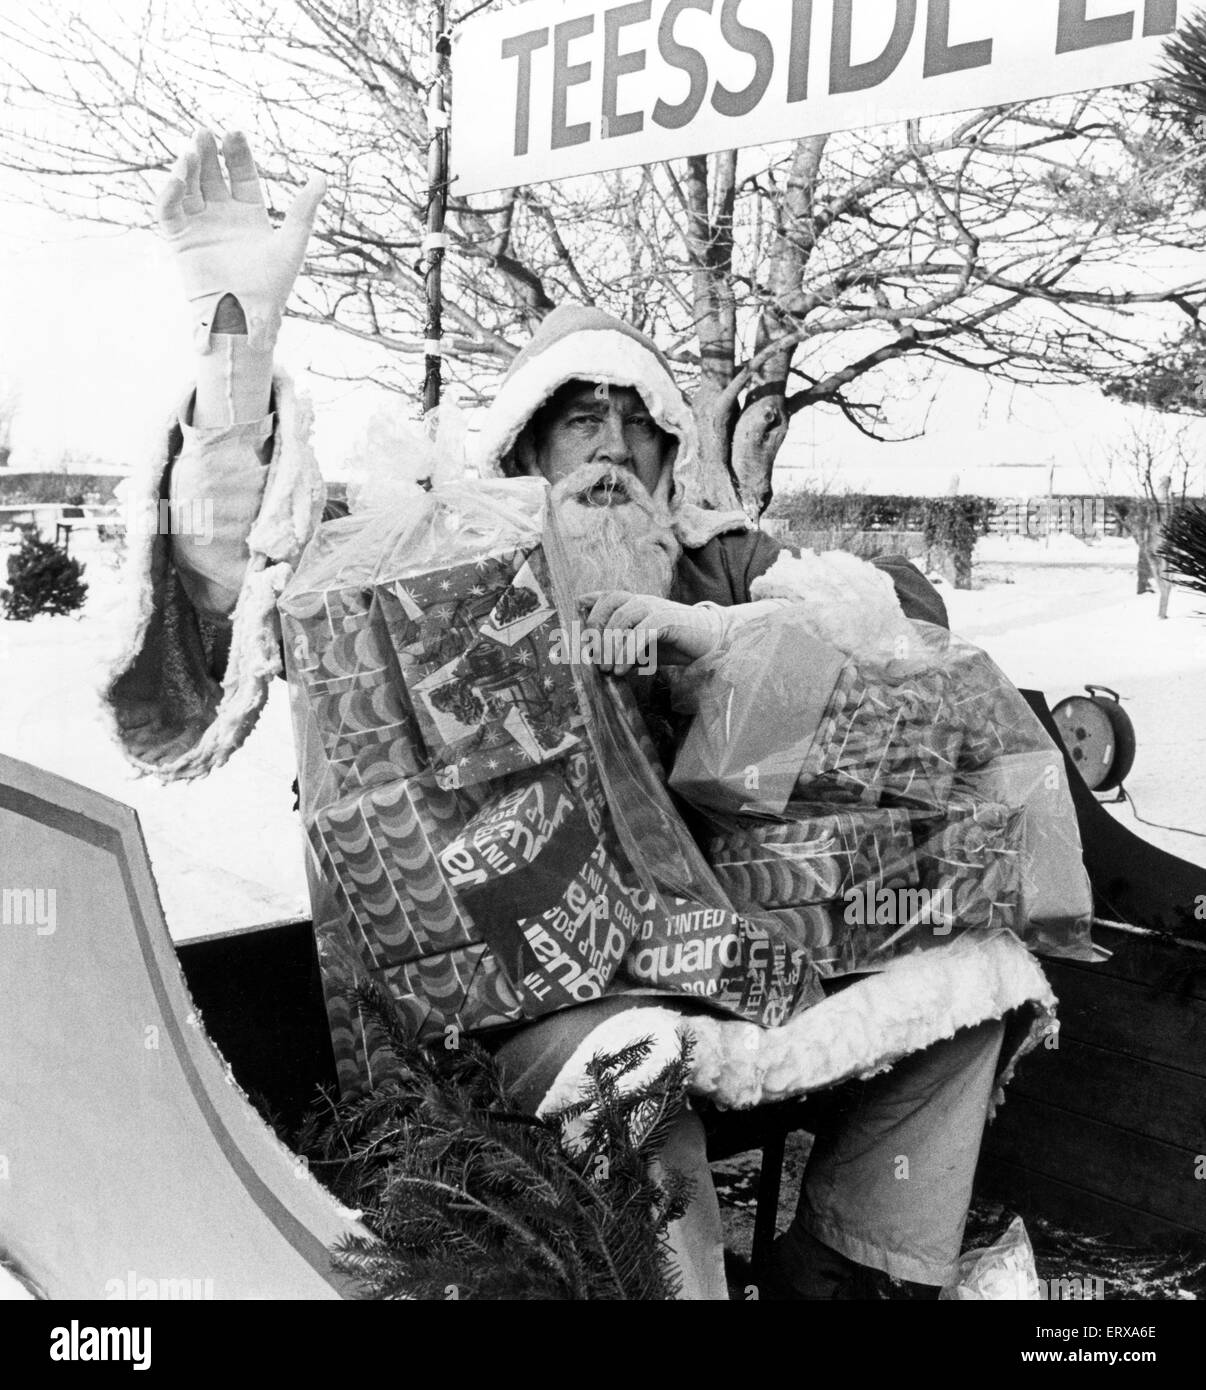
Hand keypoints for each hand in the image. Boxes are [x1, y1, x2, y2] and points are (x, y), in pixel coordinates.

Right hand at [158, 128, 325, 352]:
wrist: (247, 315)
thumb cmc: (273, 285)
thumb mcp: (292, 242)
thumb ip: (304, 210)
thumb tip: (322, 176)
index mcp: (249, 214)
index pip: (239, 174)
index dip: (236, 153)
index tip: (234, 133)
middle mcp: (222, 216)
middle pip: (211, 175)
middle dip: (207, 153)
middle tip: (204, 132)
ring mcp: (200, 227)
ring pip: (188, 187)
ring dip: (186, 167)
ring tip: (190, 149)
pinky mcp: (181, 240)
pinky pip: (168, 211)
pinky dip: (169, 193)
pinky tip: (177, 178)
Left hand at [579, 591, 723, 674]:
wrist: (709, 642)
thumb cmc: (674, 644)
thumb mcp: (642, 644)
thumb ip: (623, 644)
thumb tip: (601, 660)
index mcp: (636, 602)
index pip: (606, 596)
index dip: (591, 612)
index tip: (583, 635)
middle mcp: (643, 600)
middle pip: (610, 605)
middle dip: (597, 634)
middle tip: (597, 661)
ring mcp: (656, 607)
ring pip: (622, 618)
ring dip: (611, 646)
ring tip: (609, 669)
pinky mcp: (668, 620)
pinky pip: (641, 633)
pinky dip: (628, 652)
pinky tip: (624, 670)